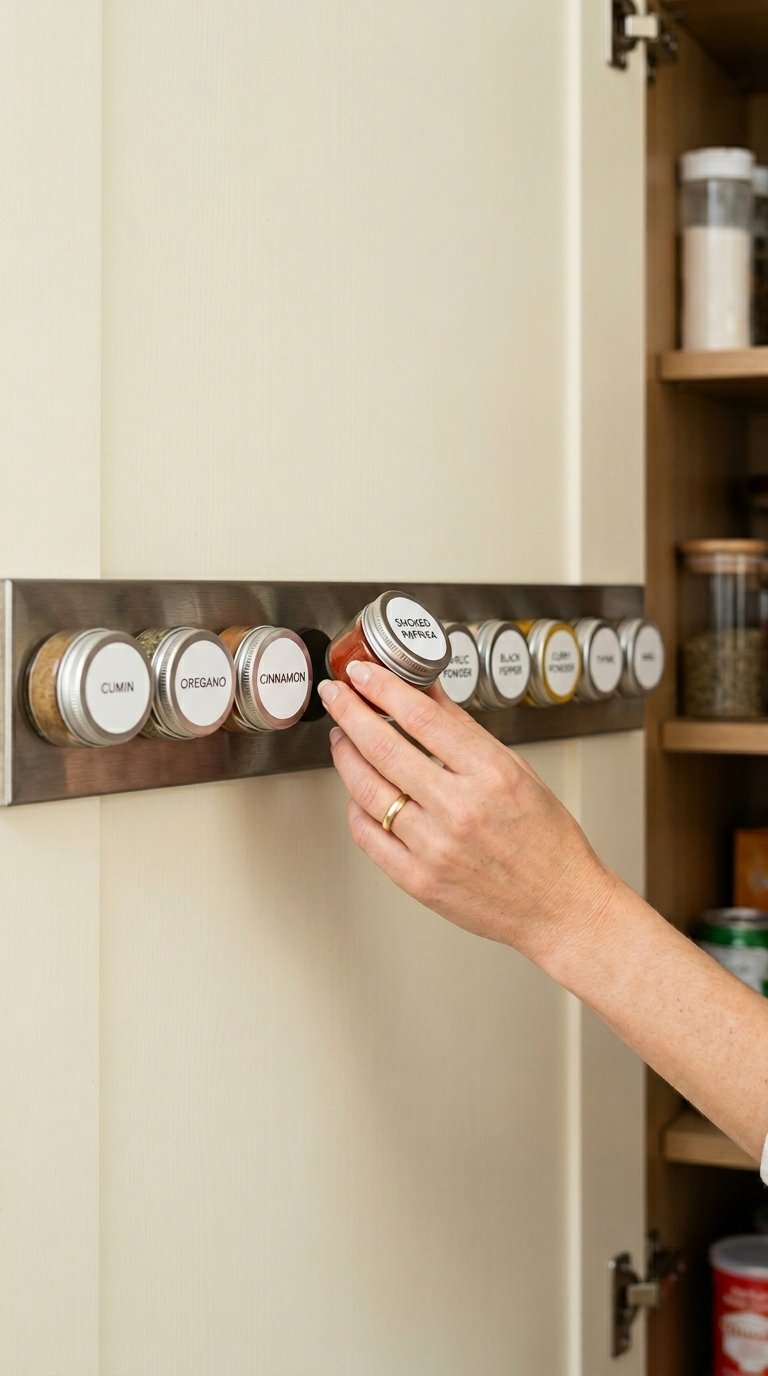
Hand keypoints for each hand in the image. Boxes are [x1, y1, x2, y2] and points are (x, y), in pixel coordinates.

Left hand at [317, 660, 617, 972]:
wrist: (560, 906)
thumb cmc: (547, 841)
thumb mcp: (518, 771)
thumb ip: (465, 732)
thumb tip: (426, 693)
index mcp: (491, 774)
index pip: (421, 717)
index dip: (382, 688)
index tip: (362, 672)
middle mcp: (460, 809)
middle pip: (384, 747)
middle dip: (350, 712)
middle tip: (336, 695)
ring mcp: (435, 847)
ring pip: (368, 790)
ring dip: (345, 756)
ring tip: (342, 738)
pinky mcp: (418, 880)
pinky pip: (369, 836)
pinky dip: (356, 807)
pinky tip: (358, 791)